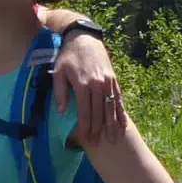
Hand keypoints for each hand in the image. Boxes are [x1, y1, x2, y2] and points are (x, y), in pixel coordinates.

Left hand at [53, 29, 125, 143]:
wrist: (83, 38)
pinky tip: (123, 124)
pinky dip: (121, 112)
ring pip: (111, 107)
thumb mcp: (58, 71)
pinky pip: (118, 99)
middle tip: (99, 144)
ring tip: (114, 139)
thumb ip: (59, 92)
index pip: (85, 112)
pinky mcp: (114, 79)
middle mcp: (97, 85)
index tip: (87, 140)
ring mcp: (108, 82)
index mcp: (83, 85)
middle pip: (99, 113)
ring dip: (112, 124)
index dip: (86, 127)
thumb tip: (61, 112)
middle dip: (99, 130)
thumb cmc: (68, 56)